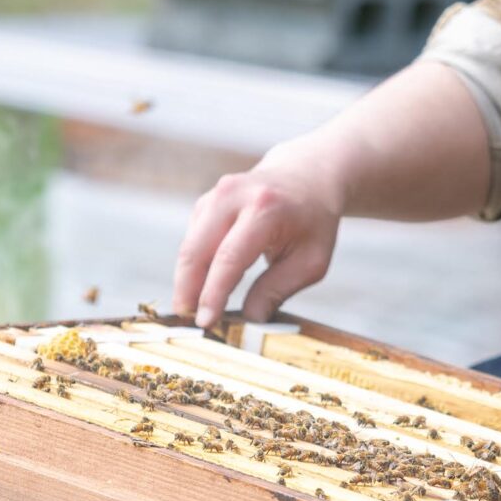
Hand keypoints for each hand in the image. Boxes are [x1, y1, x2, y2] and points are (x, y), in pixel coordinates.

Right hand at [170, 150, 344, 325]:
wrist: (307, 177)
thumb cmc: (313, 221)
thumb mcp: (311, 260)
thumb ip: (278, 290)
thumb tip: (250, 321)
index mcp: (264, 208)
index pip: (229, 258)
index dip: (213, 294)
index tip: (206, 323)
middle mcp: (233, 196)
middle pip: (196, 250)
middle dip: (188, 289)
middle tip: (189, 321)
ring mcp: (216, 195)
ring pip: (189, 246)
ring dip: (186, 280)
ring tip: (193, 310)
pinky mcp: (207, 202)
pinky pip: (192, 240)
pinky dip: (193, 266)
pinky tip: (201, 287)